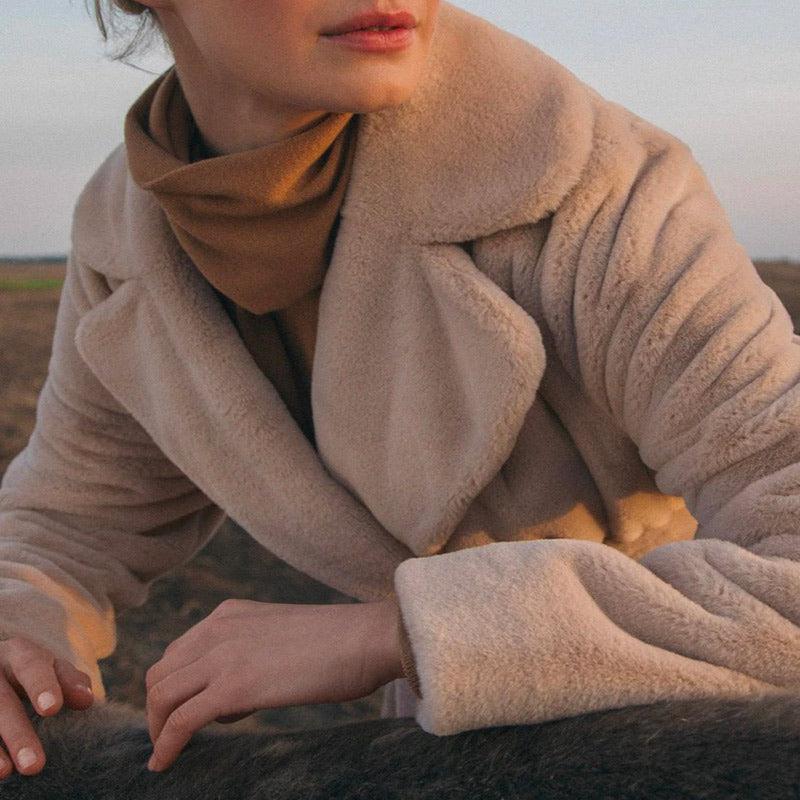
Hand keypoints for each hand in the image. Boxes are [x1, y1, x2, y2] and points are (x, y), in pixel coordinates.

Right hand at [0, 636, 94, 778]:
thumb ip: (70, 681)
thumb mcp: (52, 668)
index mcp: (19, 653)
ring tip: (6, 772)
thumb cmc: (33, 670)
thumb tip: (86, 699)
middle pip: (3, 701)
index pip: (31, 666)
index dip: (41, 687)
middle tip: (35, 765)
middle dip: (18, 733)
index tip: (52, 709)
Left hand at [144, 596, 402, 771]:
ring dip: (156, 729)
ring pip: (161, 696)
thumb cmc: (338, 642)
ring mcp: (224, 656)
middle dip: (156, 709)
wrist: (367, 637)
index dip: (171, 686)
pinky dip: (165, 745)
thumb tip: (229, 701)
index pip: (177, 651)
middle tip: (166, 737)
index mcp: (229, 614)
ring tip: (164, 753)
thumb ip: (249, 656)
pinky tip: (163, 764)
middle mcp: (218, 628)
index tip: (176, 712)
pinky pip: (181, 721)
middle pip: (160, 673)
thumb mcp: (279, 636)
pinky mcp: (235, 687)